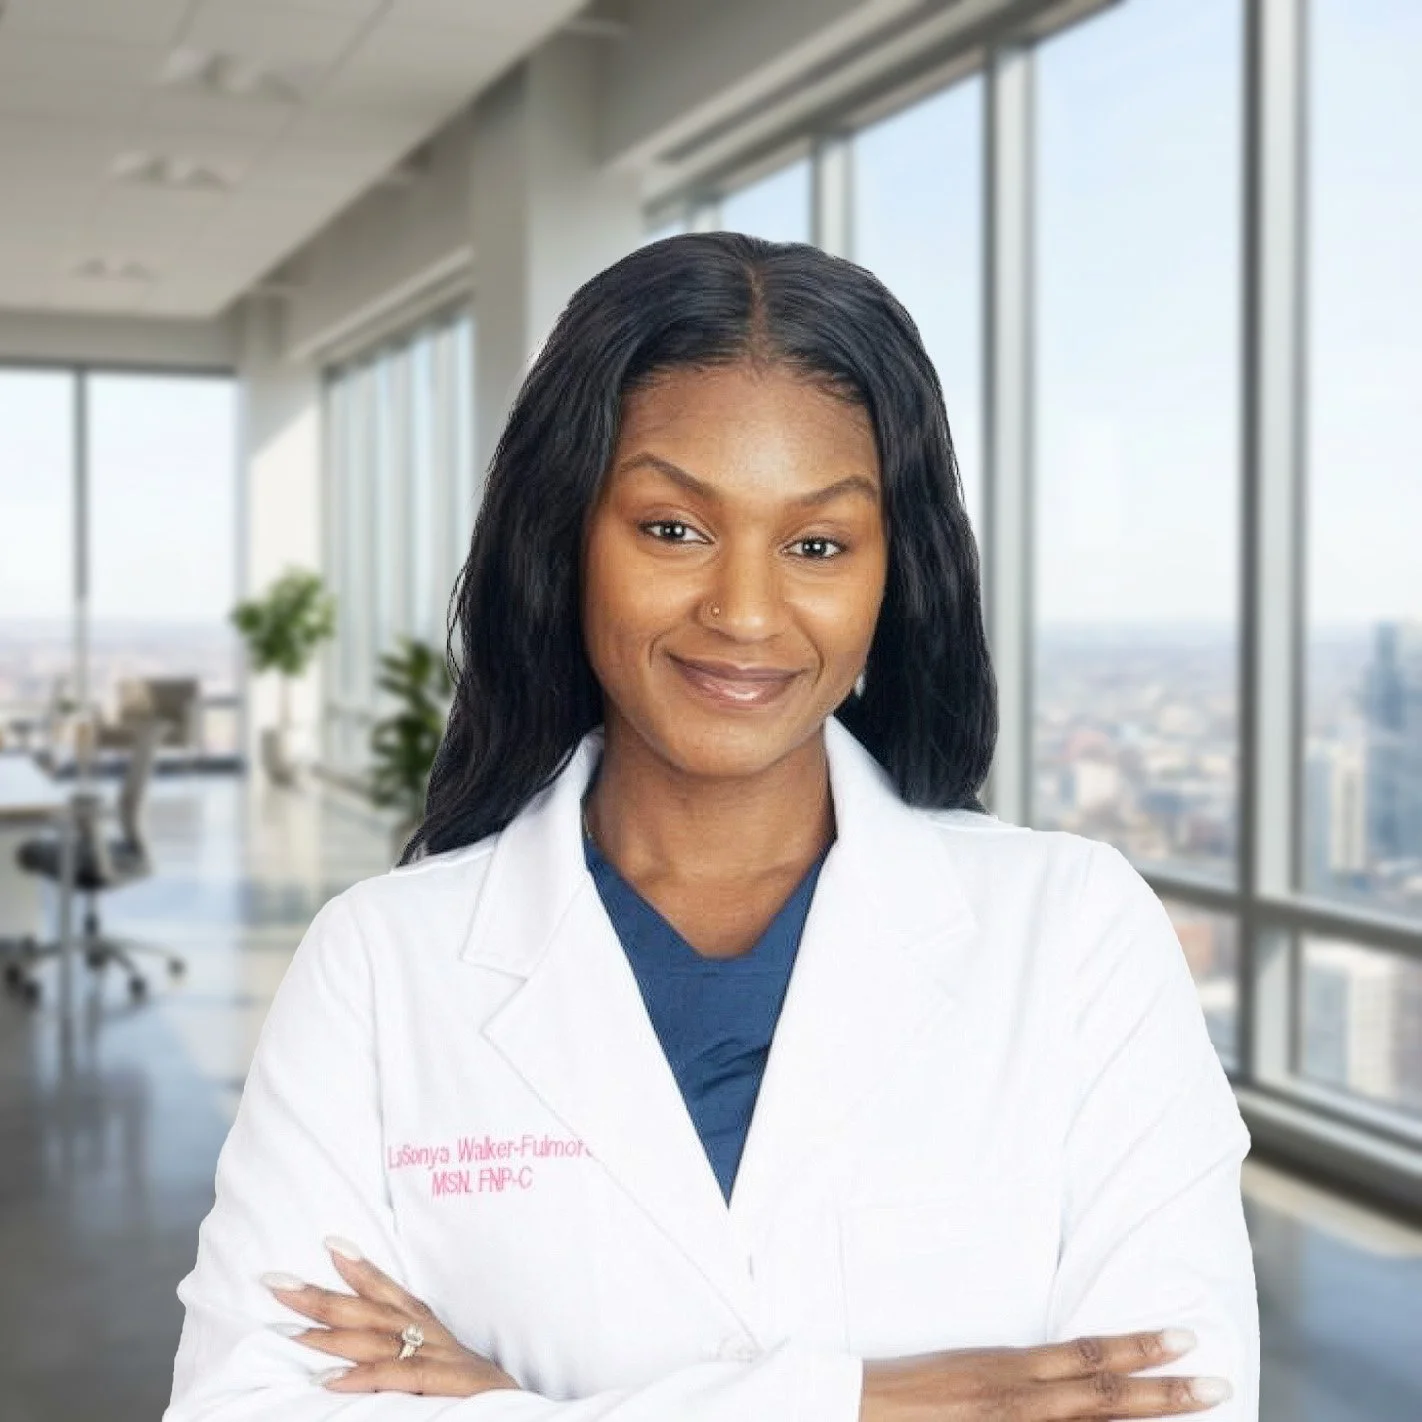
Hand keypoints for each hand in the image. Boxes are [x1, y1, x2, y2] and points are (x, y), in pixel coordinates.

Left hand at [261, 1236, 520, 1396]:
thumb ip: (417, 1370)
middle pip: (373, 1311)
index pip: (395, 1296)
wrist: (534, 1419)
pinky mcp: (449, 1387)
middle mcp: (438, 1341)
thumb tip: (368, 1370)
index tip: (330, 1244)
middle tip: (275, 1282)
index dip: (363, 1270)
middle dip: (322, 1294)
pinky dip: (363, 1377)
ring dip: (329, 1332)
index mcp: (438, 1338)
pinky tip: (328, 1381)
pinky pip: (399, 1378)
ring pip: (379, 1339)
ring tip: (288, 1327)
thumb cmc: (489, 1404)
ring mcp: (443, 1361)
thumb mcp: (451, 1381)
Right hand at [859, 1329, 1232, 1419]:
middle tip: (1216, 1384)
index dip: (1138, 1347)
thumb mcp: (967, 1366)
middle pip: (1104, 1396)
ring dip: (1145, 1417)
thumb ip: (1019, 1374)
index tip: (1183, 1339)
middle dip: (1165, 1393)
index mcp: (1009, 1368)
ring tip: (1196, 1407)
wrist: (859, 1409)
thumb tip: (1067, 1371)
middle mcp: (1018, 1402)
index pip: (1087, 1355)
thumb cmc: (910, 1387)